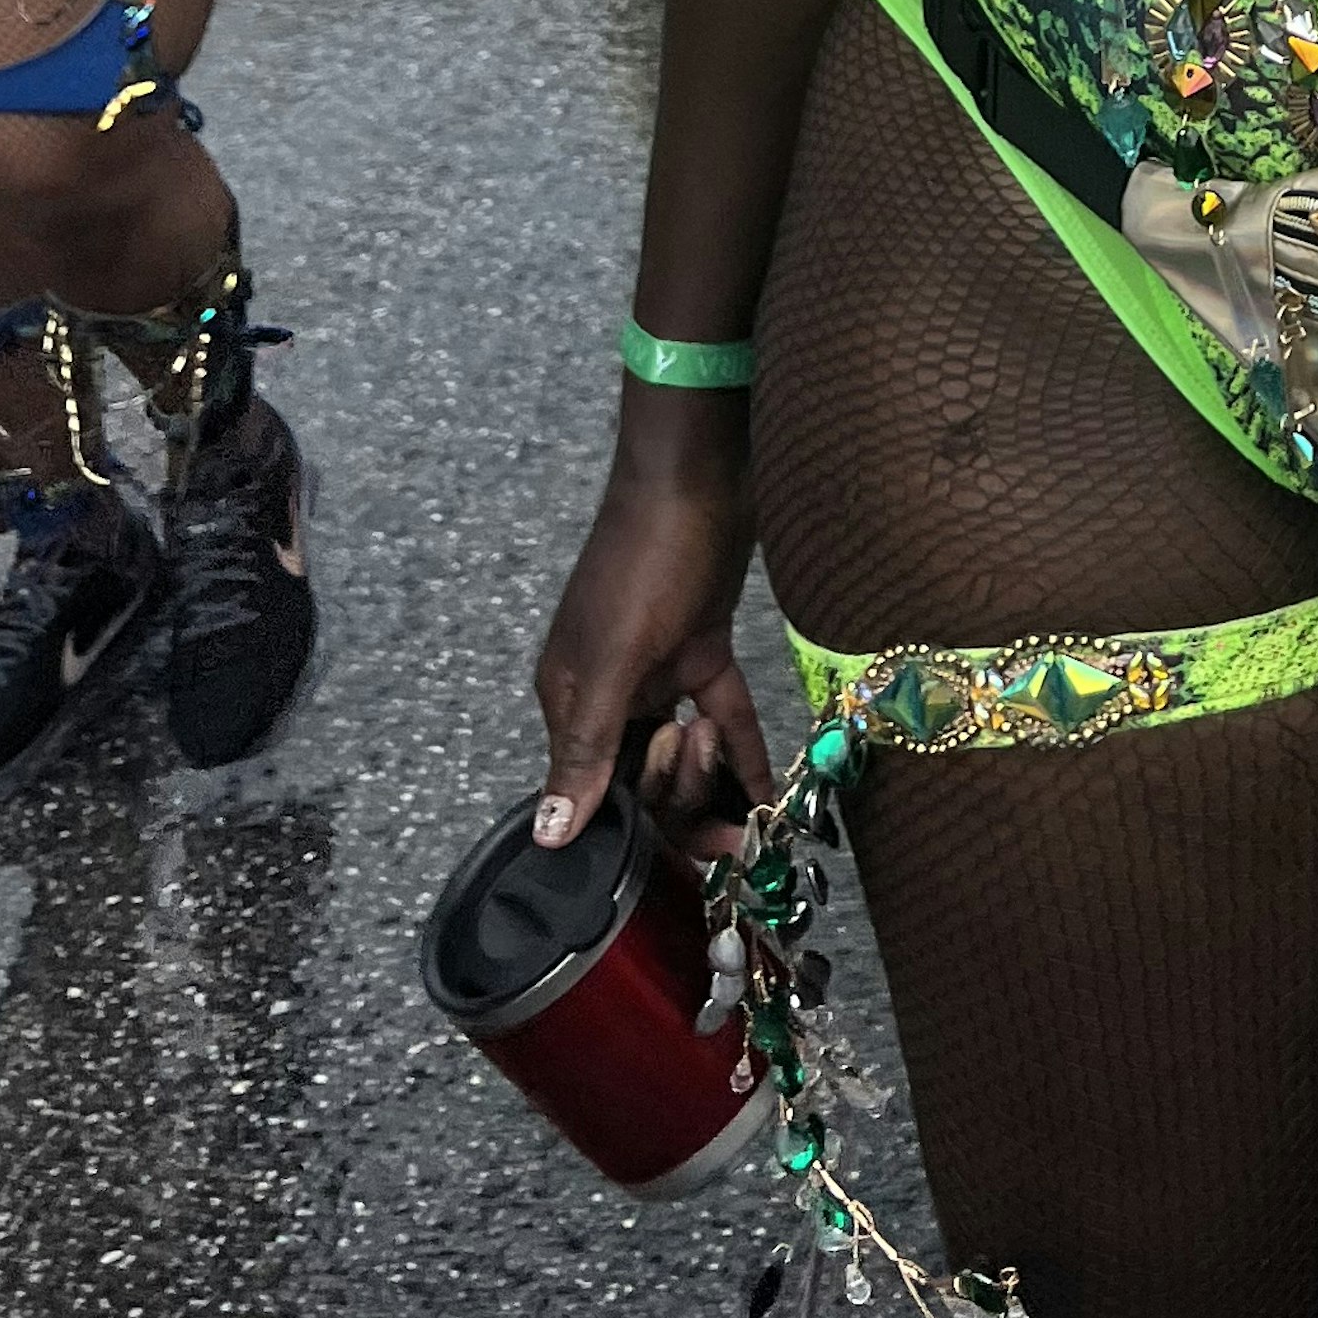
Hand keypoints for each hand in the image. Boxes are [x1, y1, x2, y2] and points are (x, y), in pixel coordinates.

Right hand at [531, 412, 769, 848]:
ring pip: (684, 753)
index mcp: (571, 700)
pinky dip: (744, 753)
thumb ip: (588, 746)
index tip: (694, 842)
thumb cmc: (646, 556)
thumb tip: (548, 833)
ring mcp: (658, 672)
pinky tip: (770, 794)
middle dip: (683, 793)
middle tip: (713, 777)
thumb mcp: (615, 656)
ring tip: (733, 757)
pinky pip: (722, 716)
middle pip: (644, 780)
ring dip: (712, 771)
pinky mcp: (702, 650)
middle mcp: (610, 694)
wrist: (700, 474)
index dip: (643, 822)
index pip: (597, 794)